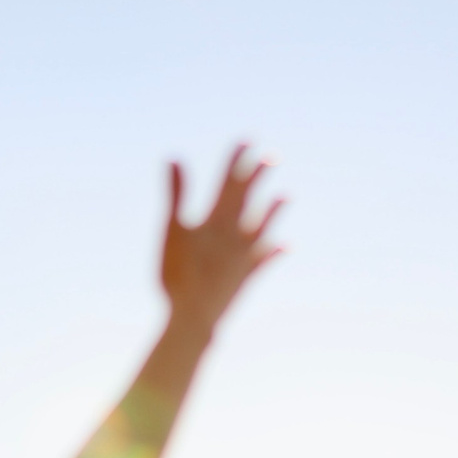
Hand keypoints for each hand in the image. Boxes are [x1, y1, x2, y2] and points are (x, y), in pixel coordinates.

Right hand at [161, 146, 284, 334]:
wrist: (195, 316)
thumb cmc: (177, 274)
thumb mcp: (171, 231)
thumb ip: (176, 195)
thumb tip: (174, 159)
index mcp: (216, 221)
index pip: (229, 183)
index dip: (237, 161)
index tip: (247, 141)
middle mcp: (236, 235)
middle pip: (249, 200)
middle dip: (258, 178)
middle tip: (271, 158)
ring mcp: (244, 256)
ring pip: (262, 228)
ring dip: (273, 212)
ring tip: (286, 197)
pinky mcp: (246, 277)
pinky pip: (263, 261)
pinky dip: (273, 252)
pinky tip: (285, 246)